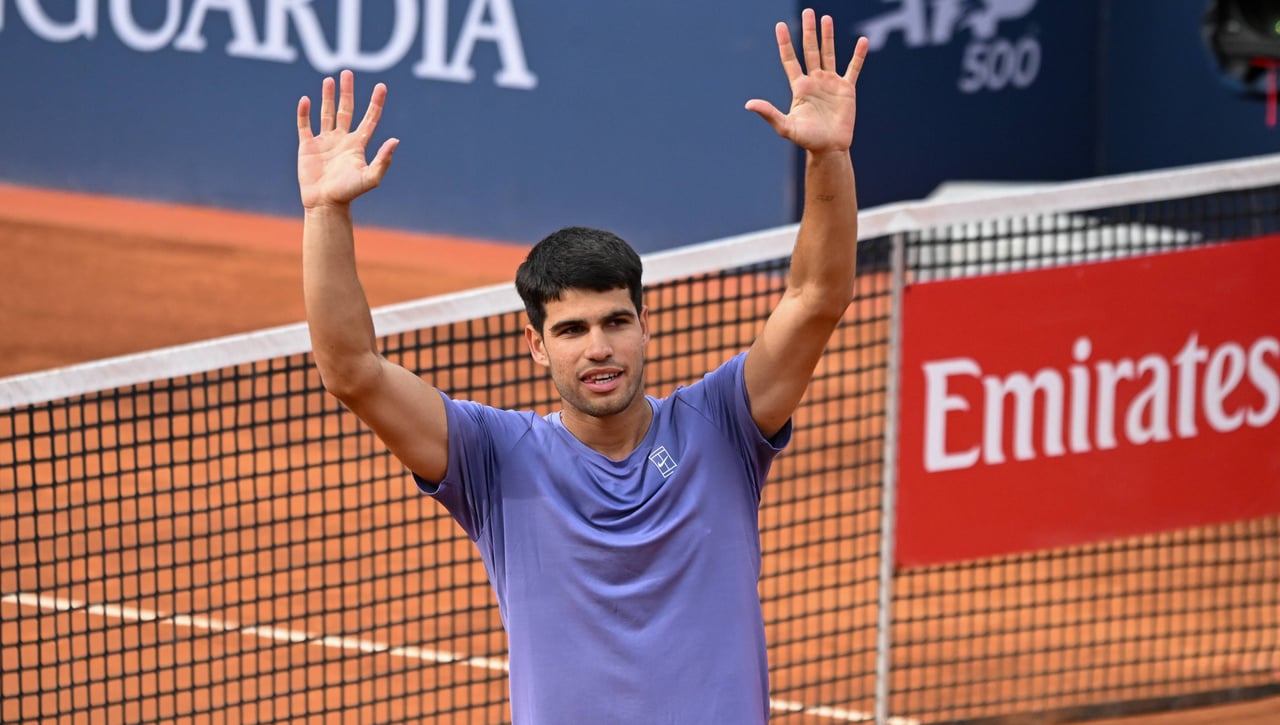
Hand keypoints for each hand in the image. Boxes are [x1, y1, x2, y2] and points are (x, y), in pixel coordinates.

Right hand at [296, 70, 398, 209]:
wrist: (325, 204)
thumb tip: (395, 140)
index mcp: (358, 145)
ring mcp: (324, 142)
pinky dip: (304, 112)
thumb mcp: (370, 178)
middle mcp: (342, 140)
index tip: (381, 86)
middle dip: (348, 92)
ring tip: (329, 80)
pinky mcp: (307, 146)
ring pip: (327, 113)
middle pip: (347, 110)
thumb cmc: (349, 193)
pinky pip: (305, 125)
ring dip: (328, 97)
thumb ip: (383, 160)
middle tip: (348, 72)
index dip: (376, 103)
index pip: (370, 119)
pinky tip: (305, 99)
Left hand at [746, 9, 868, 152]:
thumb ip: (769, 113)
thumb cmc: (807, 139)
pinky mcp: (846, 89)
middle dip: (809, 32)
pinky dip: (858, 55)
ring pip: (829, 54)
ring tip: (826, 19)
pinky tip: (862, 41)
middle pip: (810, 51)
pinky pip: (853, 68)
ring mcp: (831, 83)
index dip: (785, 43)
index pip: (790, 60)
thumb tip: (748, 104)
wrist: (829, 149)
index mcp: (800, 87)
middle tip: (808, 12)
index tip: (780, 26)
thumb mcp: (786, 126)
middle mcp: (814, 81)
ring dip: (828, 37)